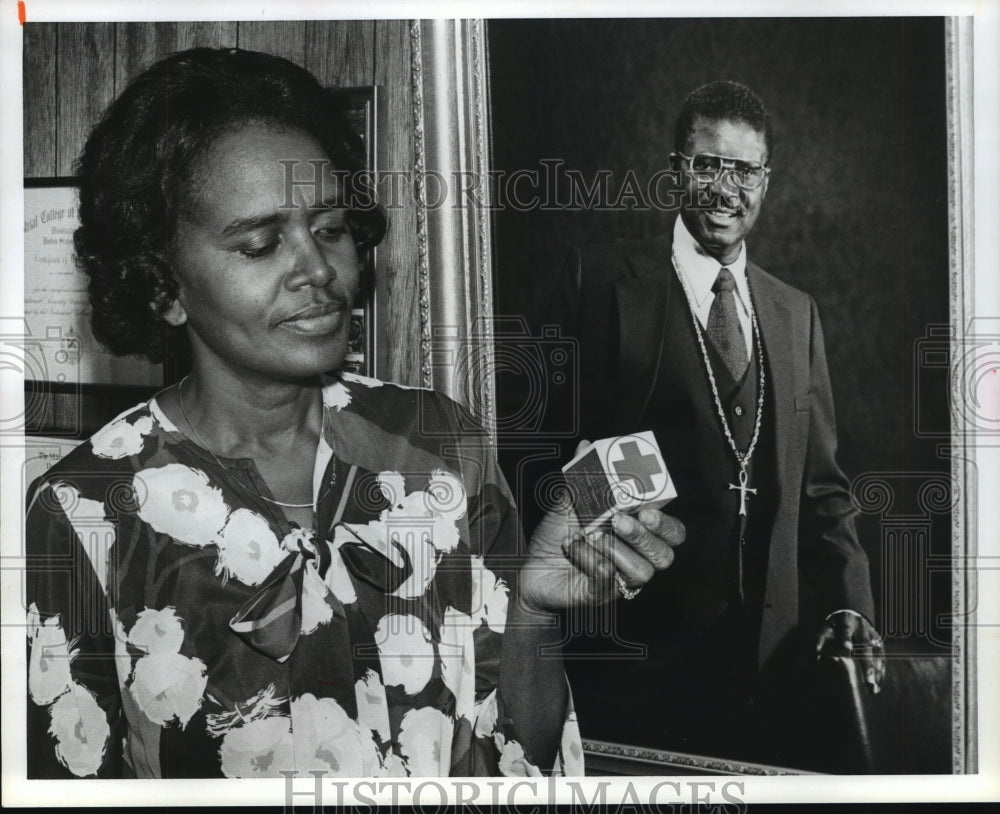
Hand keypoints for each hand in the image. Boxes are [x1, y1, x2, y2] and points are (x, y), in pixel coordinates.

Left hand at [519, 491, 684, 613]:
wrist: (530, 567)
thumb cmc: (556, 535)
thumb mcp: (568, 503)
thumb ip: (581, 478)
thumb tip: (586, 446)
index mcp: (636, 532)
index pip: (672, 531)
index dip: (666, 523)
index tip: (647, 509)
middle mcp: (636, 556)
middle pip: (664, 554)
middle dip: (645, 536)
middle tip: (619, 521)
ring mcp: (621, 578)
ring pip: (642, 571)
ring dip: (617, 550)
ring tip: (592, 535)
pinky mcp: (602, 594)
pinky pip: (607, 582)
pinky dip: (591, 561)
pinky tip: (575, 548)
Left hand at [815, 610, 885, 692]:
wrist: (850, 615)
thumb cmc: (836, 627)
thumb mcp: (827, 629)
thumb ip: (820, 638)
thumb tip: (816, 650)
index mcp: (847, 622)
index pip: (846, 630)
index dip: (846, 639)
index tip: (847, 648)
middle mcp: (862, 628)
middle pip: (866, 646)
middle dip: (867, 664)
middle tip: (868, 680)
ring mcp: (872, 635)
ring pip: (877, 654)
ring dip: (876, 671)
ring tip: (873, 686)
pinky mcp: (879, 642)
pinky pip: (882, 657)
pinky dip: (881, 671)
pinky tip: (879, 683)